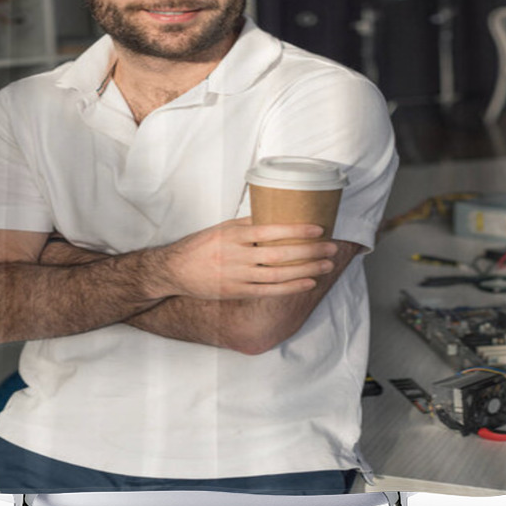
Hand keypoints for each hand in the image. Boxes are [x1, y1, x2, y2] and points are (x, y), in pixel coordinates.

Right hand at [158, 217, 337, 300]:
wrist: (175, 270)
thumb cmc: (202, 245)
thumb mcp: (223, 228)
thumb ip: (249, 223)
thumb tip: (278, 213)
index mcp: (233, 235)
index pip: (269, 230)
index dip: (296, 231)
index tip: (317, 228)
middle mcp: (236, 256)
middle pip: (279, 255)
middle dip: (308, 252)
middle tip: (331, 248)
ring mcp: (237, 276)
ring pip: (277, 276)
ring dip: (305, 271)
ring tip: (326, 265)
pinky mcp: (237, 292)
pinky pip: (268, 291)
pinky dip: (290, 287)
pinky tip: (308, 283)